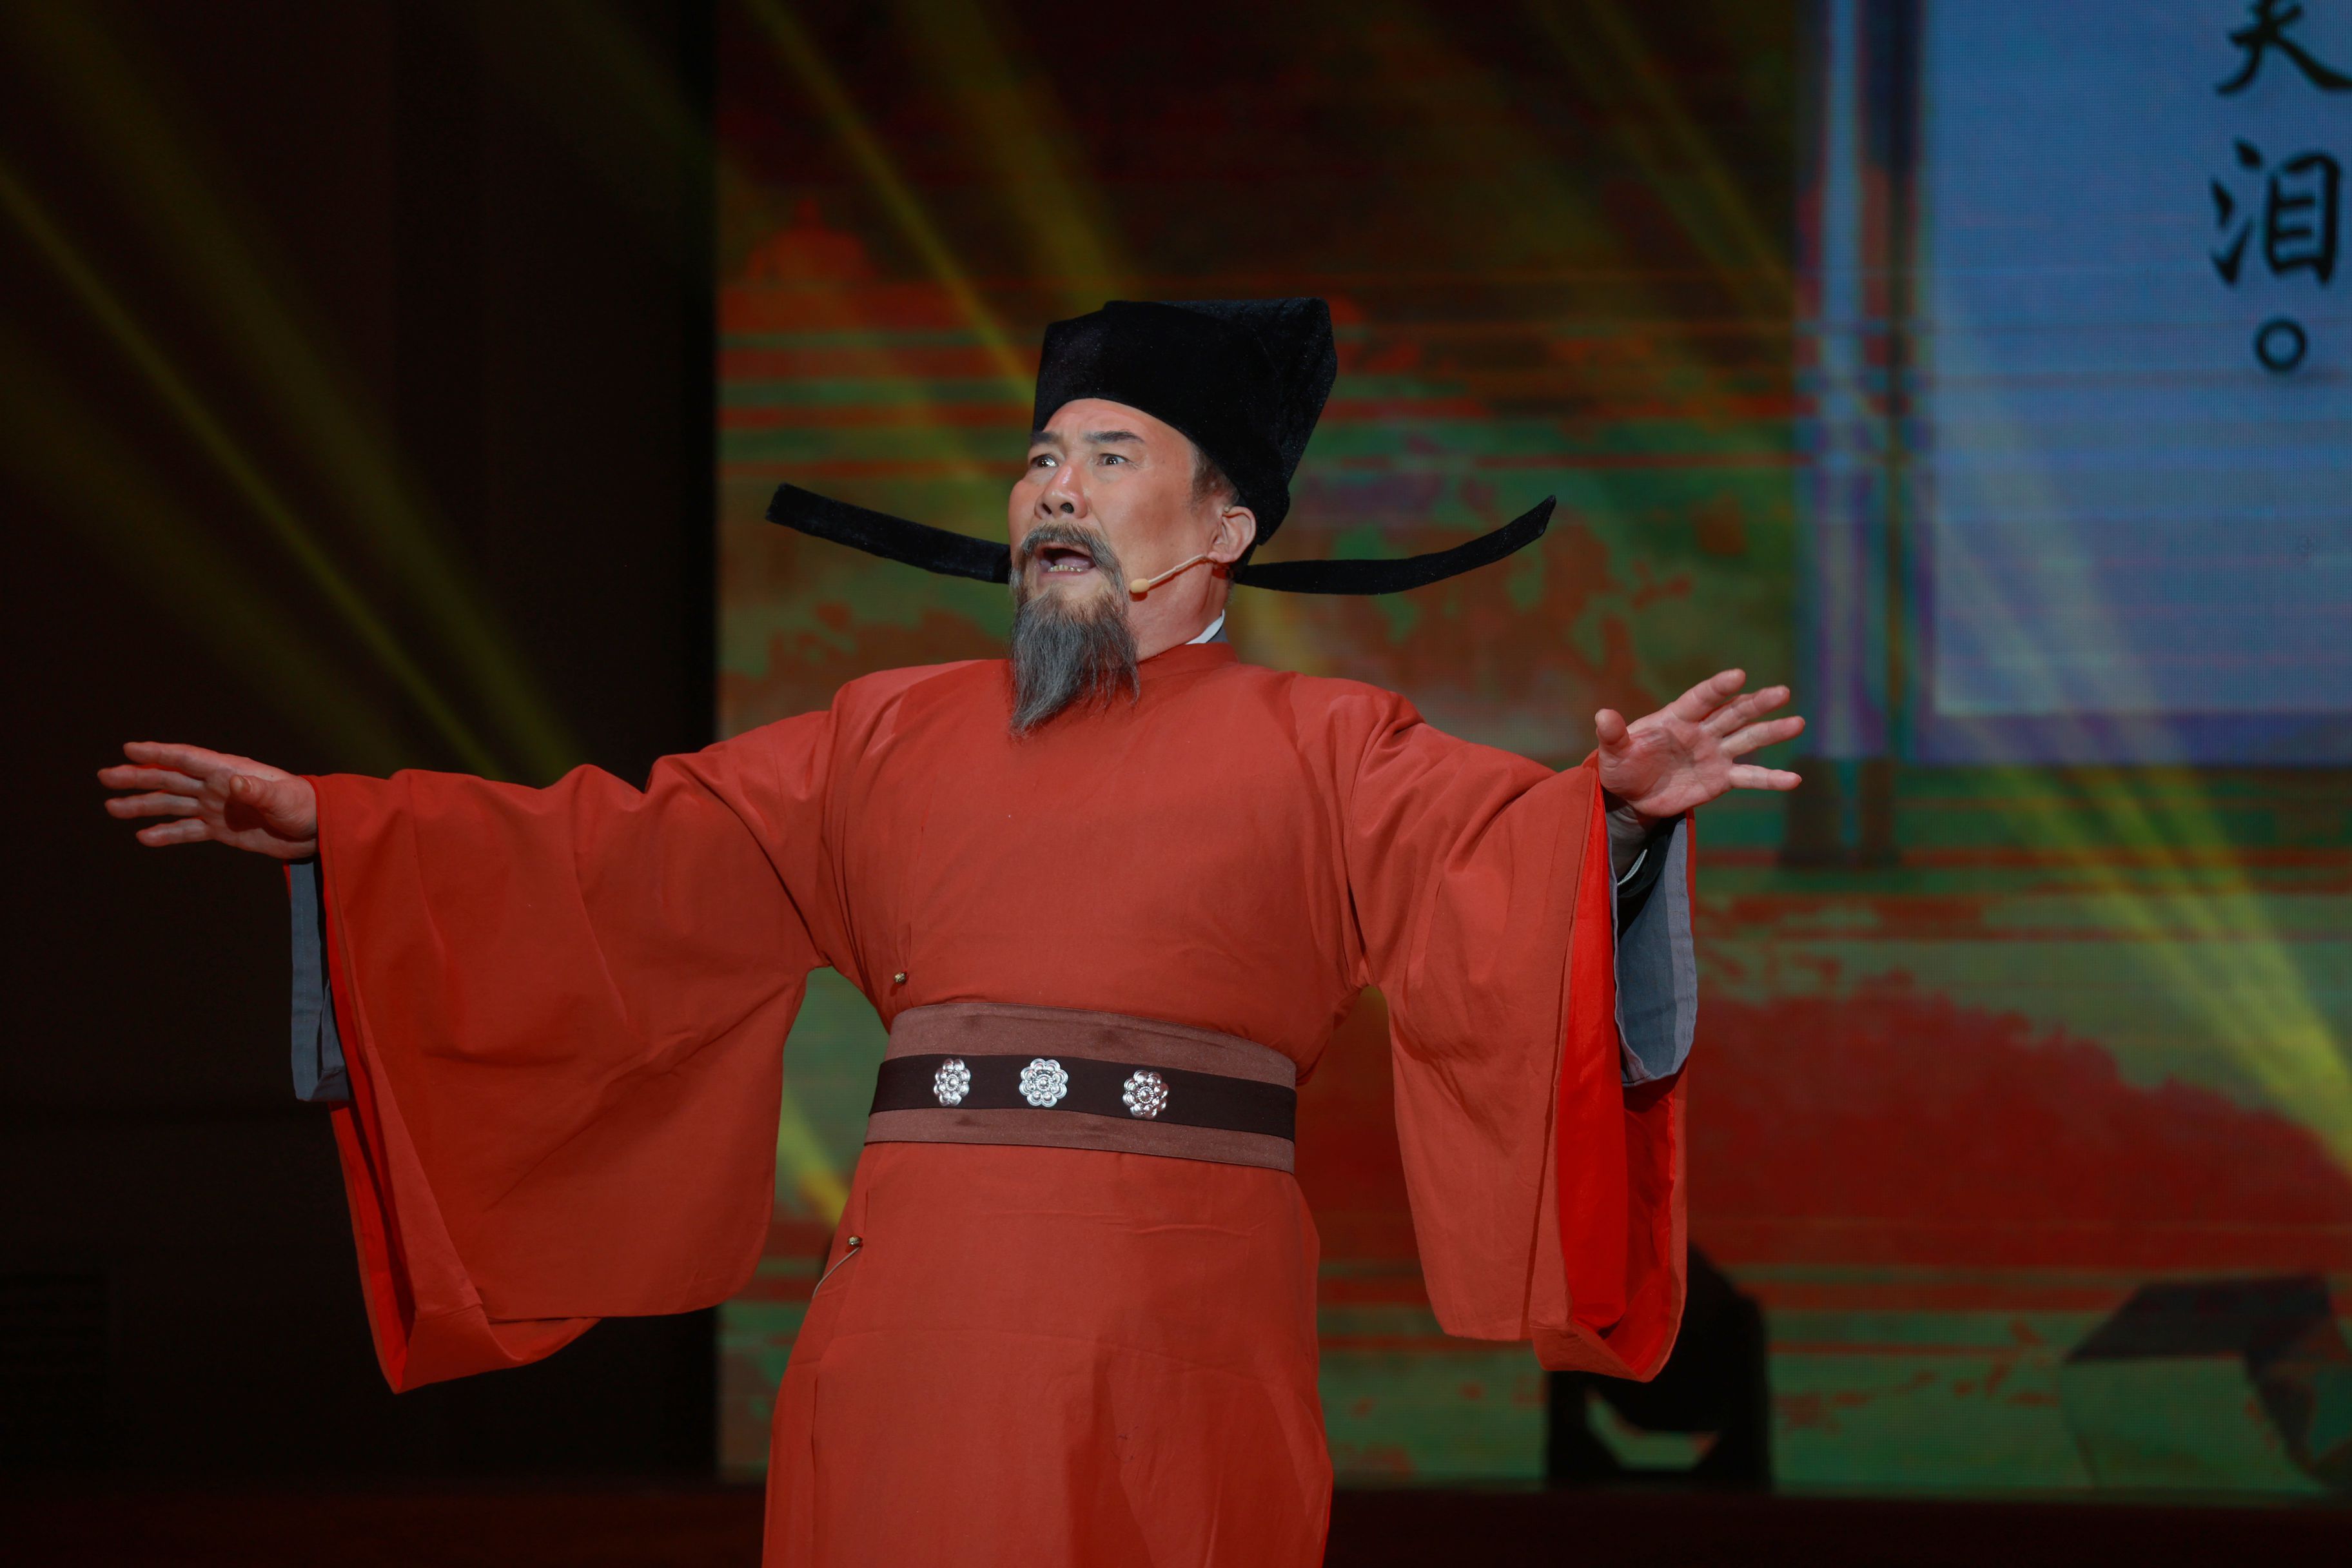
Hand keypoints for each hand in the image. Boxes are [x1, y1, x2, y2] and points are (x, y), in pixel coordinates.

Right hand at [99, 742, 318, 859]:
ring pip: (172, 804)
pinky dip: (166, 834)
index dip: (159, 753)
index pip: (188, 759)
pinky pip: (188, 831)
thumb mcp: (284, 799)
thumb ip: (257, 791)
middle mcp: (219, 786)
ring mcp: (218, 808)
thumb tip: (232, 781)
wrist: (320, 830)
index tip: (129, 748)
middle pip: (171, 779)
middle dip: (138, 777)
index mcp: (231, 771)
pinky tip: (143, 837)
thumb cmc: (306, 806)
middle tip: (105, 776)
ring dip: (143, 806)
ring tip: (112, 808)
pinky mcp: (222, 830)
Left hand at [1595, 670, 1803, 823]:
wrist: (1633, 796)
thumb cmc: (1622, 767)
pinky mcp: (1721, 779)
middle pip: (1733, 713)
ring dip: (1773, 732)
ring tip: (1798, 723)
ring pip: (1748, 739)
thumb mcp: (1613, 753)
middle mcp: (1701, 731)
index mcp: (1676, 718)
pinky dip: (1771, 779)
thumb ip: (1614, 734)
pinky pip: (1749, 777)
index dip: (1718, 688)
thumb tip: (1602, 715)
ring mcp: (1714, 753)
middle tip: (1782, 692)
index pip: (1701, 699)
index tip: (1738, 676)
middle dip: (1757, 703)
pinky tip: (1794, 779)